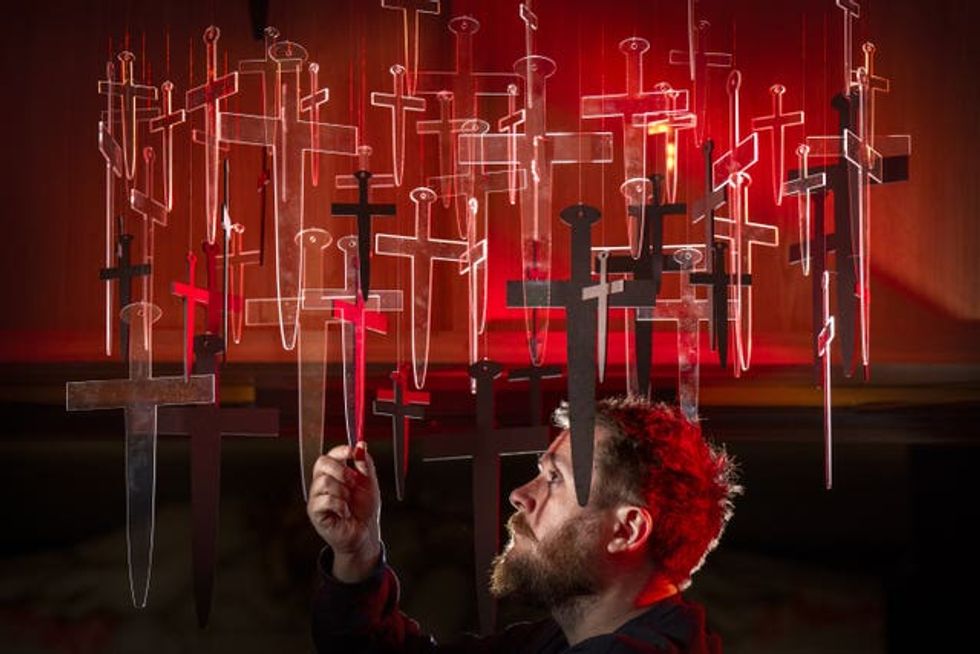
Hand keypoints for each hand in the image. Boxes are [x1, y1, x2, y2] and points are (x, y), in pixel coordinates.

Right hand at [307, 441, 381, 582]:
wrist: (366, 533)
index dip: (341, 451)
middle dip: (342, 470)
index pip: (330, 454)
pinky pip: (324, 500)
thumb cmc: (364, 509)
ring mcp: (317, 498)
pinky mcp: (315, 512)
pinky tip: (345, 512)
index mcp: (334, 474)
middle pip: (322, 463)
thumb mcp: (369, 483)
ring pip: (324, 481)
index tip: (354, 453)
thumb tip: (361, 445)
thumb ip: (365, 464)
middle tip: (354, 483)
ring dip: (343, 491)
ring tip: (349, 502)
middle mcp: (322, 483)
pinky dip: (339, 505)